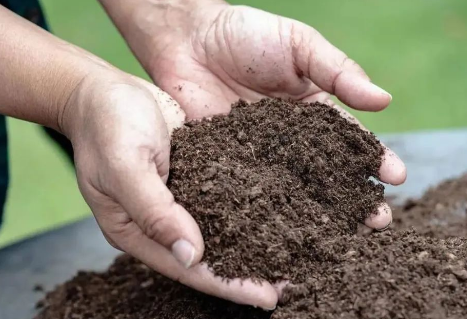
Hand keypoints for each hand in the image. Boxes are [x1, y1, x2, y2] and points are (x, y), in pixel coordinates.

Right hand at [62, 71, 280, 308]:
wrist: (104, 90)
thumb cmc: (106, 123)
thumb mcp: (125, 165)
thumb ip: (154, 211)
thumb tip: (191, 255)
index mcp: (134, 229)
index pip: (185, 268)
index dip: (226, 284)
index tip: (265, 298)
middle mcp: (157, 222)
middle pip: (205, 257)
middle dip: (244, 273)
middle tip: (288, 286)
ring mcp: (174, 200)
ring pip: (215, 232)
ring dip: (248, 246)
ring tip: (286, 257)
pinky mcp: (189, 177)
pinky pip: (218, 201)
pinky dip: (243, 212)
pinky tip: (270, 215)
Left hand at [128, 2, 406, 228]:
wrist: (188, 39)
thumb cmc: (246, 34)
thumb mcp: (299, 45)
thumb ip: (338, 71)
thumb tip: (384, 100)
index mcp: (312, 111)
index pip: (349, 140)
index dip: (374, 158)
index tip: (396, 178)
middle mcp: (290, 140)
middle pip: (327, 174)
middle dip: (353, 197)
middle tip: (377, 221)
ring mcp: (260, 156)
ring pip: (294, 191)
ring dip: (318, 215)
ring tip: (341, 237)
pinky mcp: (229, 165)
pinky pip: (251, 191)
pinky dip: (268, 212)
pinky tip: (285, 231)